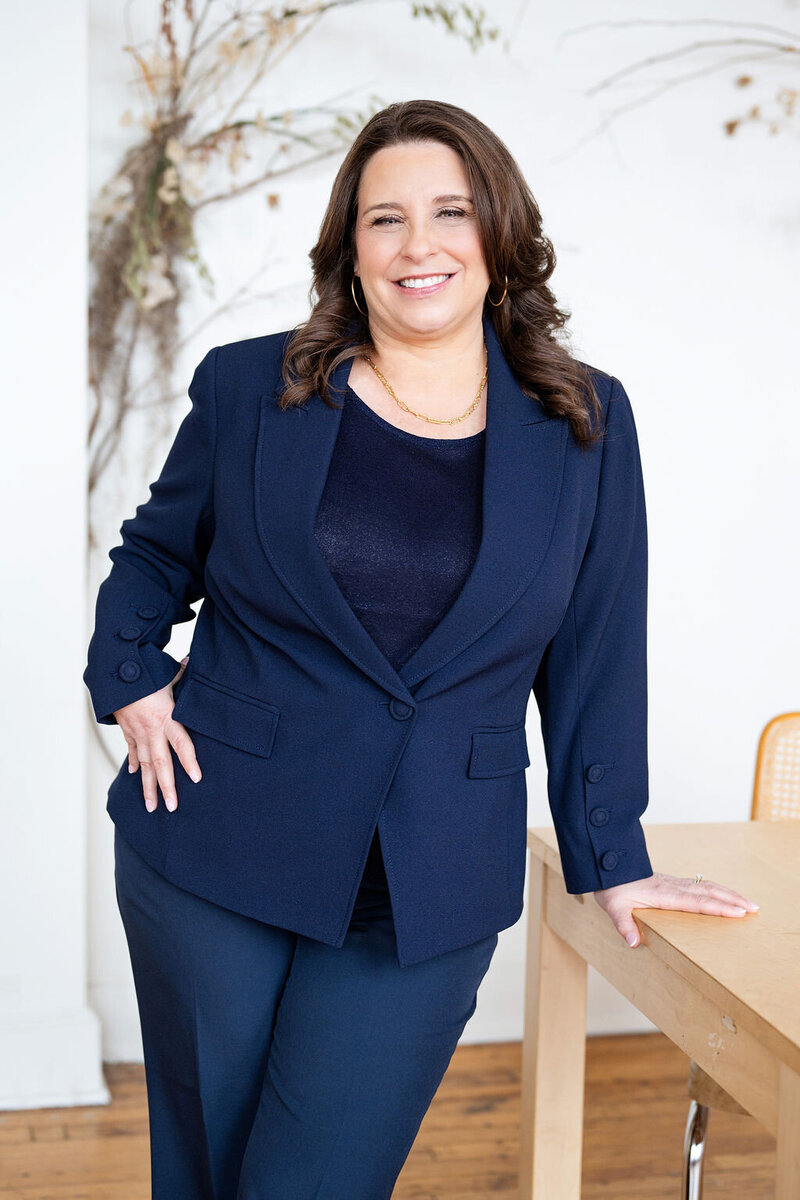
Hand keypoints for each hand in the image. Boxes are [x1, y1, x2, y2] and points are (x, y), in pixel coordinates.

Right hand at [112, 656, 200, 812]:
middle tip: (172, 807)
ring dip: (148, 787)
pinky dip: (136, 764)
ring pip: (145, 765)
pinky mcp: (128, 731)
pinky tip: (137, 775)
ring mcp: (138, 733)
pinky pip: (133, 751)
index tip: (196, 778)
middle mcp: (152, 730)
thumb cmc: (144, 672)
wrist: (114, 673)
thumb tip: (193, 663)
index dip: (189, 761)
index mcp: (166, 717)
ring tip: (152, 806)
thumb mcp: (168, 674)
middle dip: (166, 787)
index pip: (181, 744)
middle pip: (161, 763)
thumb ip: (183, 675)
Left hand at [593, 871, 758, 947]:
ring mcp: (673, 883)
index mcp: (663, 894)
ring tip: (747, 902)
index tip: (738, 912)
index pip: (697, 902)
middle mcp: (673, 887)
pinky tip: (722, 894)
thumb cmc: (611, 887)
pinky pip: (699, 886)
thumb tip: (633, 943)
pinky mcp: (671, 882)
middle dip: (732, 900)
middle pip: (708, 892)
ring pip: (706, 887)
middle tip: (754, 908)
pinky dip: (716, 890)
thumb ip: (624, 925)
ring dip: (728, 893)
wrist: (606, 864)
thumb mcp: (613, 907)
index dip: (718, 907)